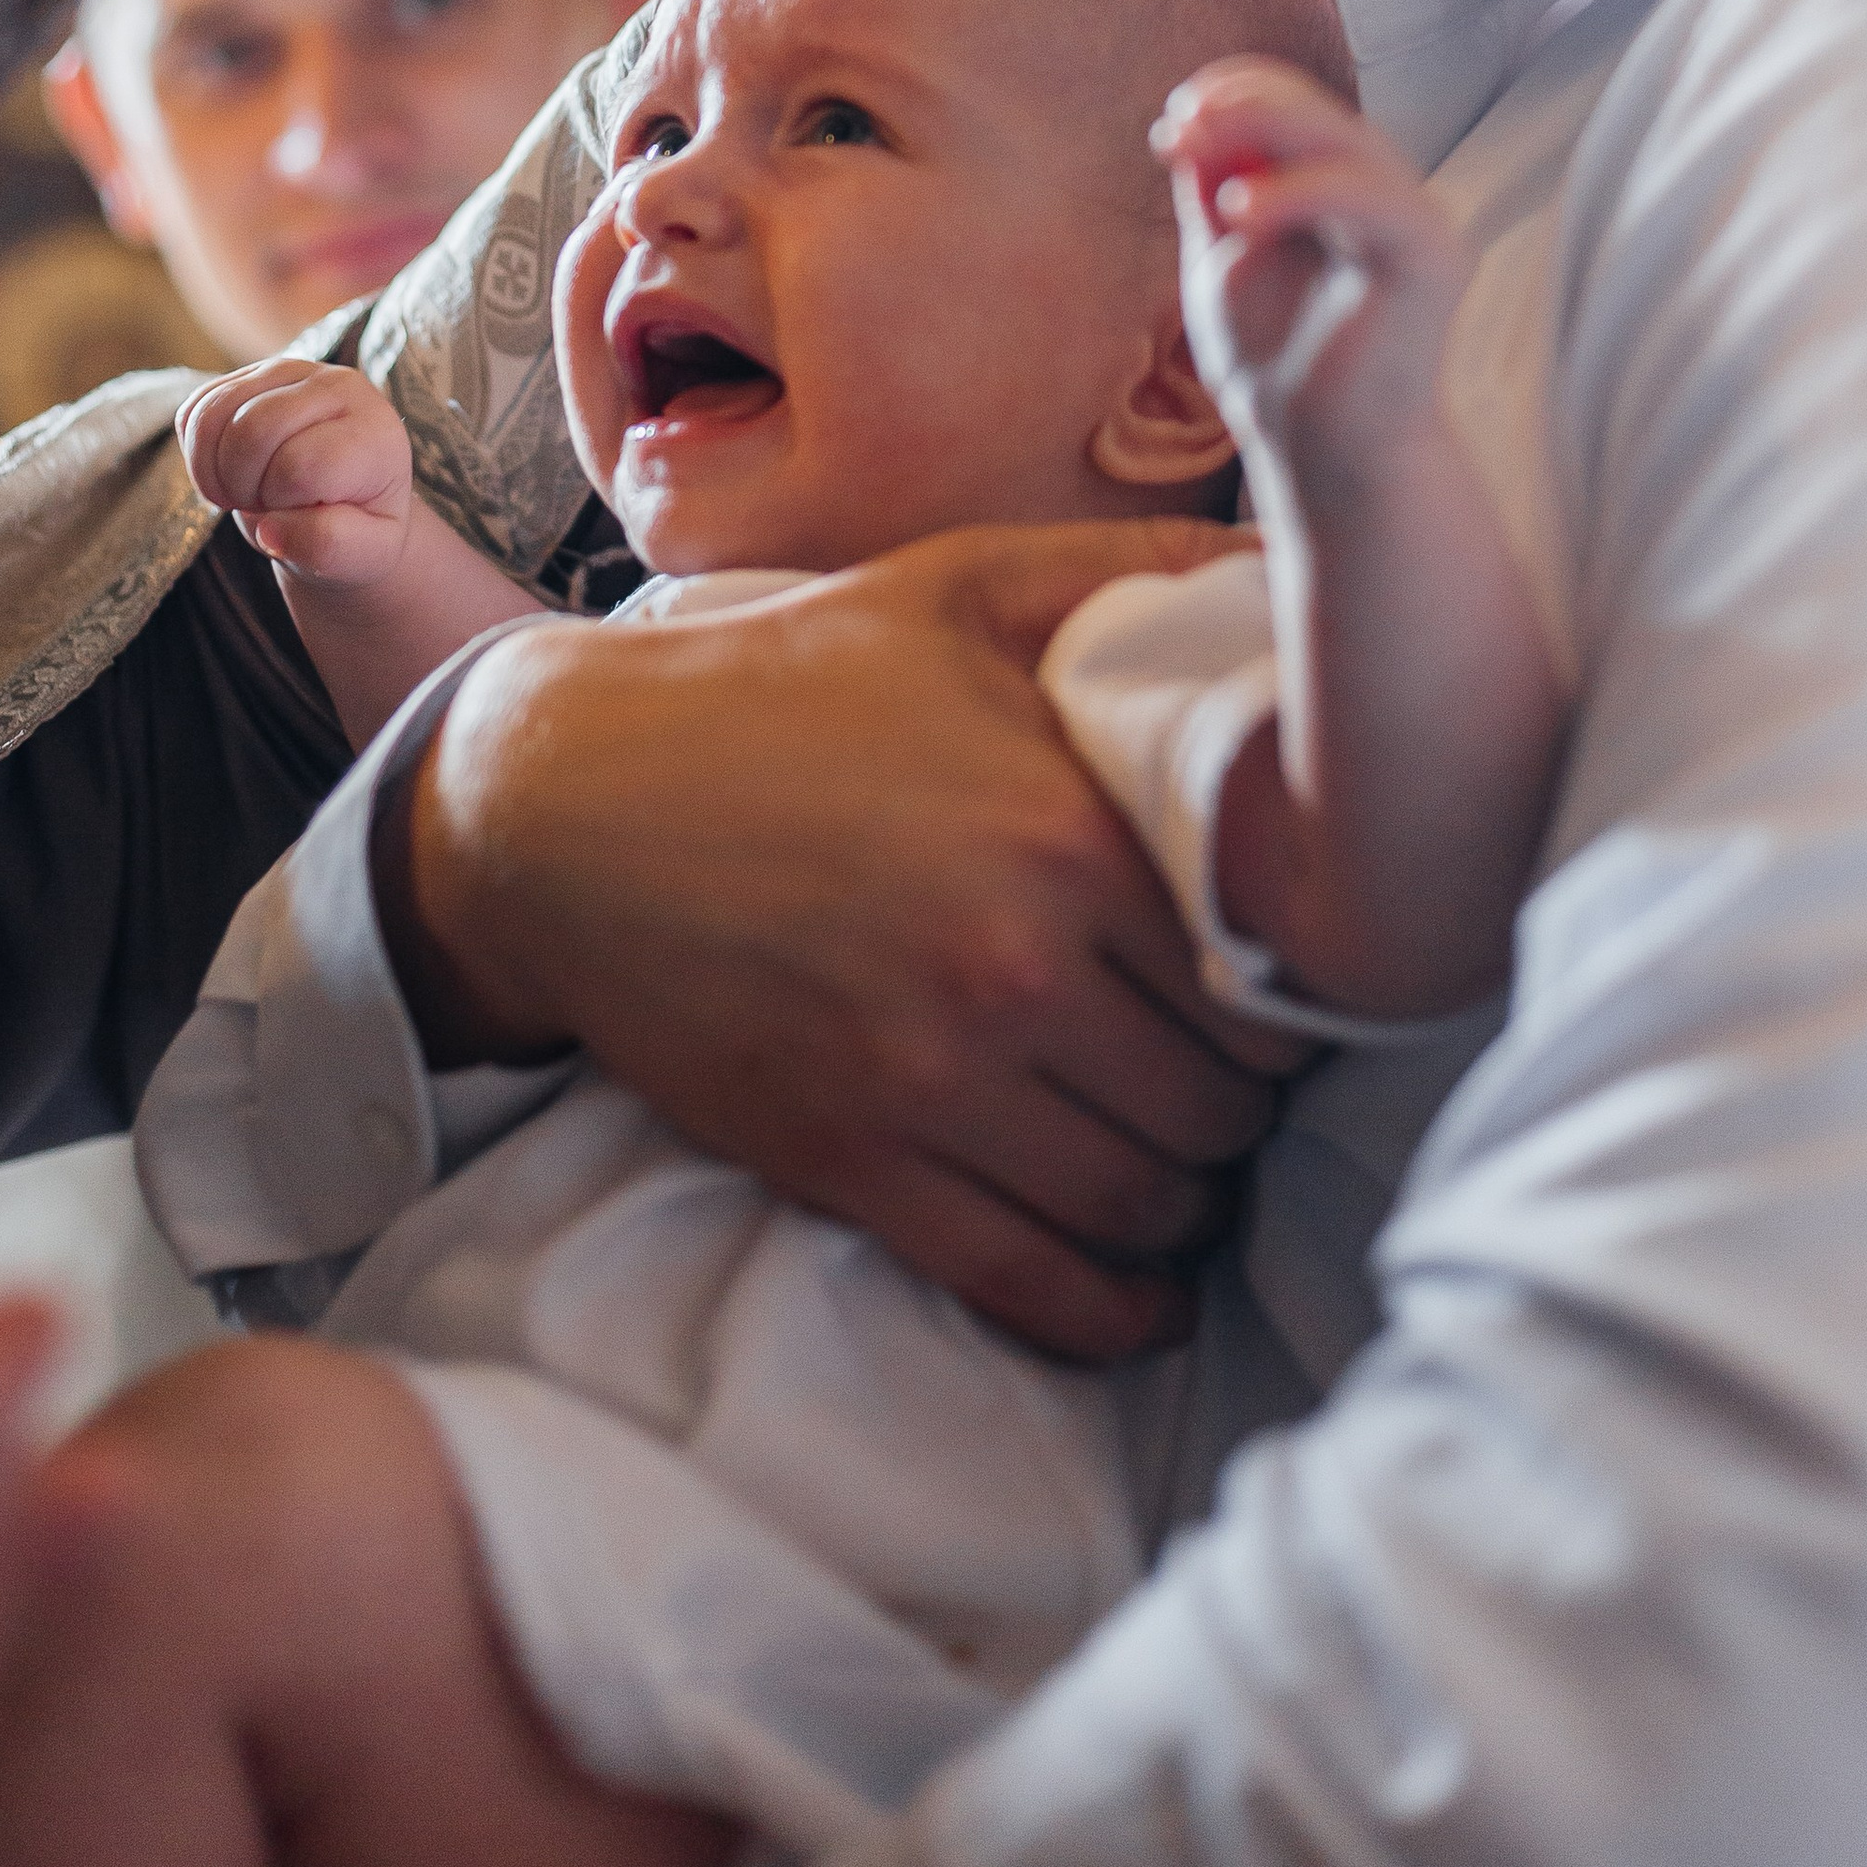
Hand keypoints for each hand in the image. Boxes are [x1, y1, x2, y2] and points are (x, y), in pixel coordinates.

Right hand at [178, 361, 411, 595]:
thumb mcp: (362, 554)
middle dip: (242, 484)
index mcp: (374, 433)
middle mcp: (340, 387)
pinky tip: (225, 473)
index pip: (300, 465)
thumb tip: (270, 530)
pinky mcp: (255, 373)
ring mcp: (295, 371)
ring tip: (243, 492)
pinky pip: (198, 406)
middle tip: (263, 506)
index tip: (295, 518)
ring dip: (213, 468)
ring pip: (217, 412)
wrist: (348, 502)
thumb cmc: (359, 530)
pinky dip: (196, 451)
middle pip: (252, 429)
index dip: (281, 504)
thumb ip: (326, 546)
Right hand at [380, 523, 1304, 1359]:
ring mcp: (932, 1081)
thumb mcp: (963, 588)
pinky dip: (1107, 1306)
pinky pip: (1029, 1279)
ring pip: (1140, 1202)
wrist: (574, 802)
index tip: (1275, 987)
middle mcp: (1014, 969)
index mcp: (1064, 832)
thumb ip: (1133, 576)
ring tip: (1183, 1160)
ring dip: (1186, 1202)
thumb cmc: (789, 684)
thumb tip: (1282, 560)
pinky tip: (1139, 1288)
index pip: (1262, 979)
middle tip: (1232, 1079)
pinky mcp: (853, 1163)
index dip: (1292, 996)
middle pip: (1217, 1106)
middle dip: (1243, 1104)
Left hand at [1160, 58, 1469, 515]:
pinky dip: (1301, 191)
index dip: (1232, 94)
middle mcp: (1382, 190)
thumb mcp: (1222, 262)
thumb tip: (1188, 120)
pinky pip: (1370, 198)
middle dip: (1242, 102)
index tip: (1167, 125)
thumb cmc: (1272, 358)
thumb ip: (1213, 192)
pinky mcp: (1433, 257)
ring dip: (1265, 129)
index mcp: (1335, 181)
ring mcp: (1414, 219)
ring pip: (1345, 142)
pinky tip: (1239, 211)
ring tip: (1195, 154)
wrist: (1317, 451)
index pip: (1293, 102)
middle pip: (1317, 110)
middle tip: (1180, 122)